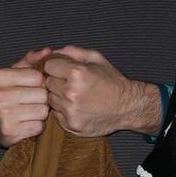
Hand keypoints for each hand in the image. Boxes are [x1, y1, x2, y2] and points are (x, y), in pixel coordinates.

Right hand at [0, 47, 53, 147]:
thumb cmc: (7, 95)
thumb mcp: (14, 74)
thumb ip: (30, 60)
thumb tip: (48, 51)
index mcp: (0, 77)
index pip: (37, 76)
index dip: (41, 82)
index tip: (34, 87)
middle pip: (42, 95)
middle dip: (43, 99)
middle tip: (33, 102)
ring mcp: (4, 115)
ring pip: (43, 111)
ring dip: (41, 113)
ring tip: (30, 112)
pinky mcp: (11, 132)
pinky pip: (39, 127)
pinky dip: (37, 126)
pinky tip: (27, 123)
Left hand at [42, 46, 158, 136]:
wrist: (127, 107)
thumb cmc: (112, 81)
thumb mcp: (96, 58)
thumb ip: (72, 51)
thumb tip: (52, 52)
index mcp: (76, 73)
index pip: (48, 67)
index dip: (56, 68)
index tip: (64, 71)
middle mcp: (71, 93)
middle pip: (47, 84)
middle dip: (57, 82)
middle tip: (71, 85)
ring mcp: (70, 111)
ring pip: (50, 100)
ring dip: (59, 98)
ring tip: (76, 97)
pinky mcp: (72, 125)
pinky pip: (57, 115)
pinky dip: (64, 111)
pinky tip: (78, 108)